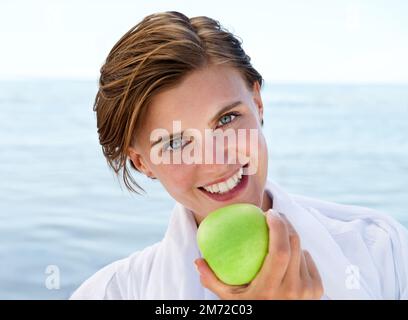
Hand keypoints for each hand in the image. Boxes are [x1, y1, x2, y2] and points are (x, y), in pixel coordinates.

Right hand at [195, 209, 323, 299]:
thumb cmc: (249, 310)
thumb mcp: (229, 300)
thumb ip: (212, 281)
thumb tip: (198, 260)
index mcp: (270, 290)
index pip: (280, 251)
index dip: (279, 227)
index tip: (269, 213)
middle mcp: (292, 290)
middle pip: (295, 244)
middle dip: (285, 223)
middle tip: (273, 215)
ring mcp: (307, 292)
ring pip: (302, 251)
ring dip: (290, 238)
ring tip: (278, 232)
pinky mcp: (317, 291)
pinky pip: (308, 261)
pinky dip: (299, 253)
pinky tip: (289, 253)